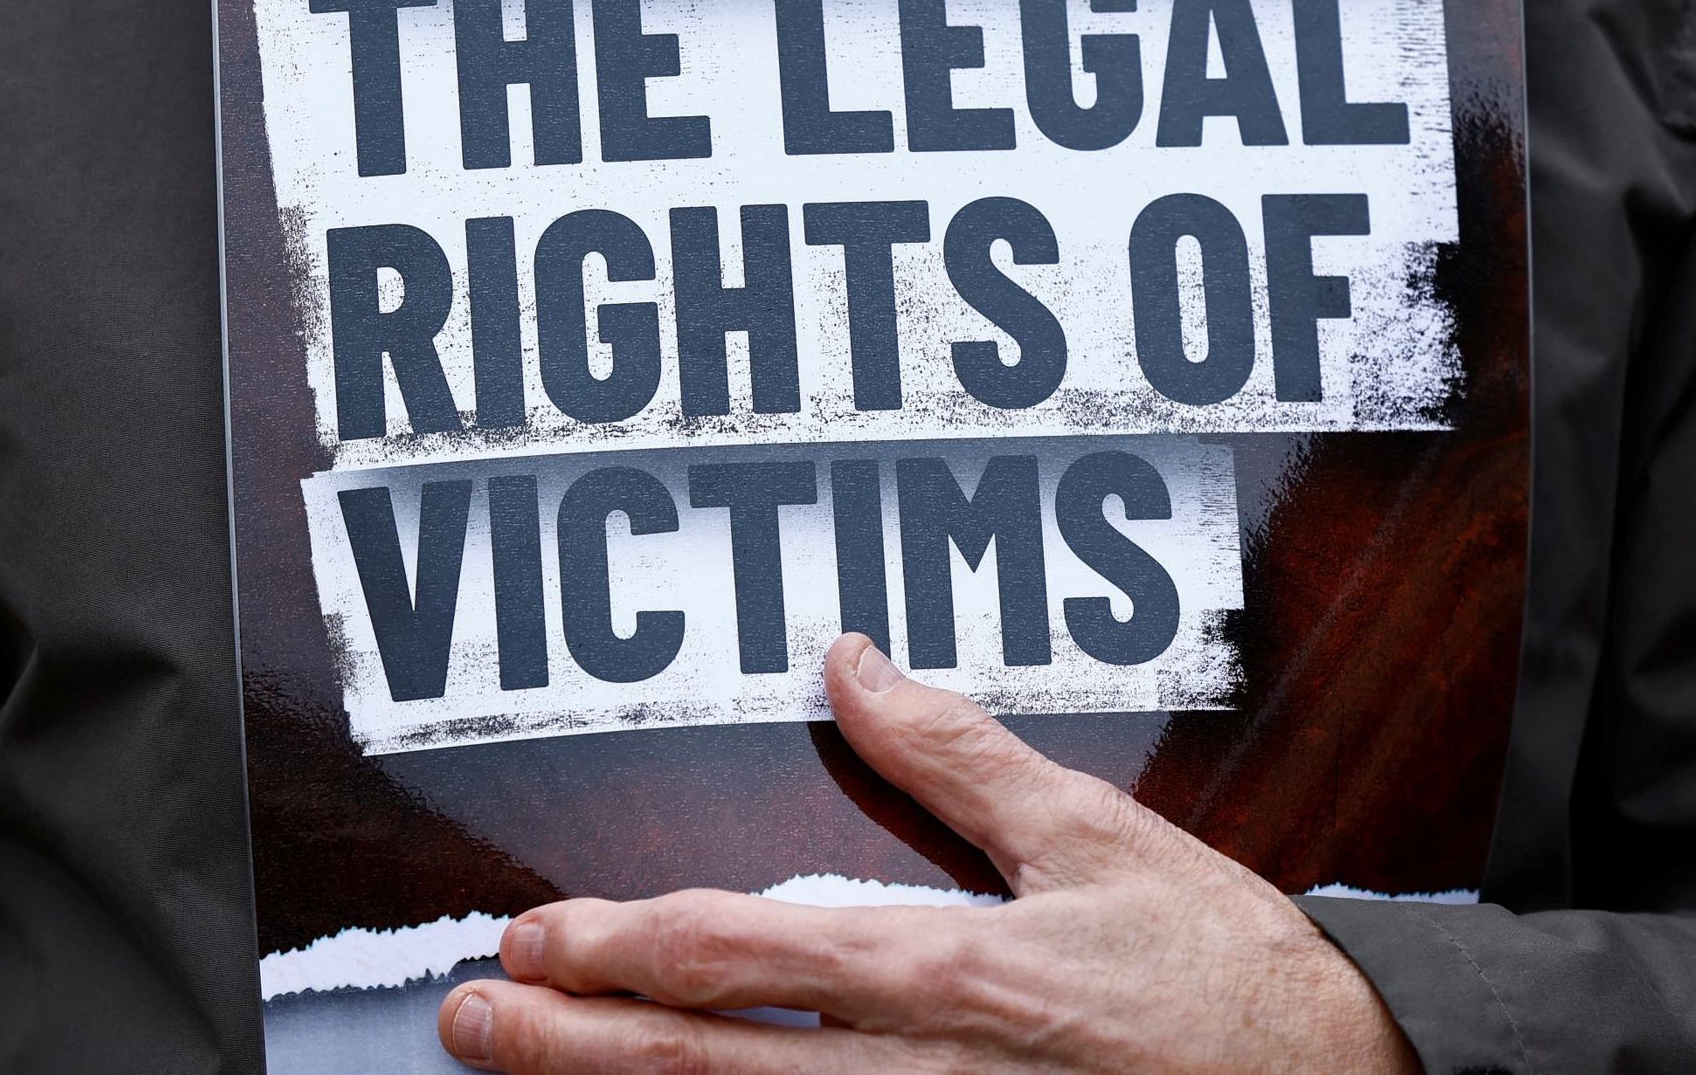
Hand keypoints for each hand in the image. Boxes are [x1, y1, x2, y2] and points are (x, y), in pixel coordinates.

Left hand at [436, 634, 1417, 1072]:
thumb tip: (851, 662)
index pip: (743, 958)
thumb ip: (957, 754)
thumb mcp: (1096, 837)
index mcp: (951, 972)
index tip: (535, 935)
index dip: (620, 947)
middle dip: (573, 1046)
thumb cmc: (1223, 980)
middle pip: (709, 1068)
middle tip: (471, 1019)